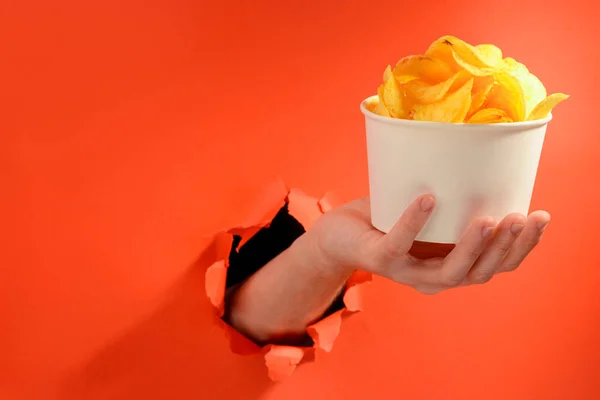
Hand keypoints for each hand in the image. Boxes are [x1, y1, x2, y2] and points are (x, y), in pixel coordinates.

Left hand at [309, 195, 549, 293]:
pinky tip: (428, 199)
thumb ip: (456, 199)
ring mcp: (408, 272)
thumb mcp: (429, 211)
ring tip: (488, 217)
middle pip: (481, 273)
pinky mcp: (381, 260)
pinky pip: (400, 244)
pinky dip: (414, 222)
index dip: (523, 248)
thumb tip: (486, 157)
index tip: (541, 217)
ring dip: (472, 246)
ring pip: (450, 271)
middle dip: (506, 248)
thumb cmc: (388, 217)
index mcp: (452, 266)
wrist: (339, 233)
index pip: (498, 266)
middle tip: (519, 216)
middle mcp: (435, 277)